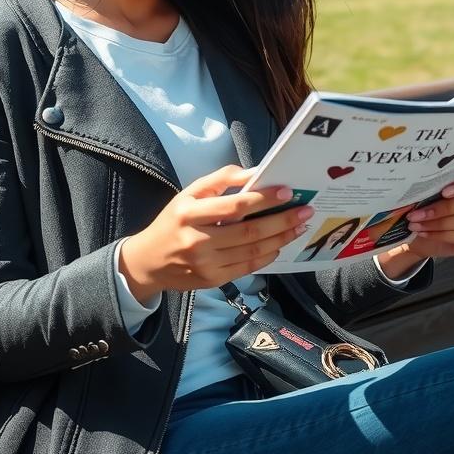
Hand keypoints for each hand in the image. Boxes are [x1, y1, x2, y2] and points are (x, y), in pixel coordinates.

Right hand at [119, 165, 313, 303]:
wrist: (148, 262)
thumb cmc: (173, 221)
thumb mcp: (189, 193)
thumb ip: (221, 180)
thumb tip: (254, 173)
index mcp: (190, 213)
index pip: (234, 206)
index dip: (263, 199)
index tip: (287, 191)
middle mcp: (198, 240)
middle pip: (249, 232)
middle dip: (282, 220)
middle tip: (305, 210)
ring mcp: (206, 264)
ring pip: (252, 251)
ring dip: (281, 238)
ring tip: (299, 226)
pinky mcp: (213, 280)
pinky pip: (248, 267)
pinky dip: (267, 255)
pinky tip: (280, 244)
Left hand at [377, 169, 453, 276]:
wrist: (427, 232)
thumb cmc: (434, 203)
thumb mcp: (436, 190)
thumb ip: (439, 184)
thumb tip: (425, 183)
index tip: (444, 191)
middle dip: (444, 207)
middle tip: (420, 211)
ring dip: (438, 222)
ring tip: (416, 222)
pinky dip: (441, 234)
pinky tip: (425, 232)